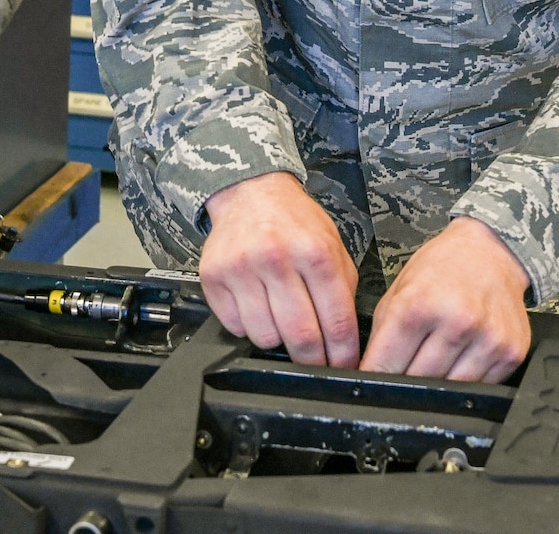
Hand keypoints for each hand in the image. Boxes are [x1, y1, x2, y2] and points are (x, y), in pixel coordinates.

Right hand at [200, 172, 359, 367]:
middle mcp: (277, 258)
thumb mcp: (332, 245)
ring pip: (265, 337)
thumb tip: (345, 340)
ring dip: (278, 340)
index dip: (343, 354)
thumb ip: (342, 290)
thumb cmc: (294, 221)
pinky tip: (257, 306)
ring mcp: (242, 268)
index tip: (343, 366)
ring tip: (282, 320)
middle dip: (313, 360)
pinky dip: (249, 326)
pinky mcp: (214, 276)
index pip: (336, 321)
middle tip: (316, 362)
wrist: (250, 192)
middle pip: (301, 337)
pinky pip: (235, 326)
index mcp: (315, 252)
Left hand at [359, 218, 531, 382]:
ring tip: (435, 359)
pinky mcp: (511, 353)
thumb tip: (370, 374)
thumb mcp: (398, 291)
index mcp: (419, 305)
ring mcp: (487, 339)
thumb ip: (382, 336)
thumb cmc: (442, 268)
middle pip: (418, 382)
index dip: (375, 376)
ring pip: (450, 392)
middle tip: (405, 367)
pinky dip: (466, 382)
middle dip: (405, 380)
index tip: (372, 382)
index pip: (386, 365)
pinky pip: (480, 387)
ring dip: (437, 385)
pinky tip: (462, 356)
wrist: (490, 252)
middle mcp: (456, 322)